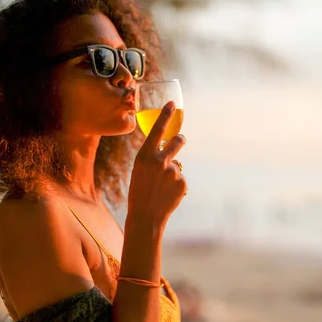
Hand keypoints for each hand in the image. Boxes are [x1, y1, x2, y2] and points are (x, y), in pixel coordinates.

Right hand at [127, 101, 186, 230]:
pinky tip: (167, 195)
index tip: (173, 104)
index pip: (157, 129)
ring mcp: (173, 172)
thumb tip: (170, 151)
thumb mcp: (139, 170)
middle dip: (180, 140)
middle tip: (180, 140)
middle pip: (177, 141)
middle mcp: (159, 161)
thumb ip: (152, 158)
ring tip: (162, 187)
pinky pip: (181, 179)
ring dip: (172, 173)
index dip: (166, 115)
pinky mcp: (183, 183)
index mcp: (144, 156)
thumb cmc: (139, 192)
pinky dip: (176, 186)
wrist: (145, 217)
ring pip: (178, 165)